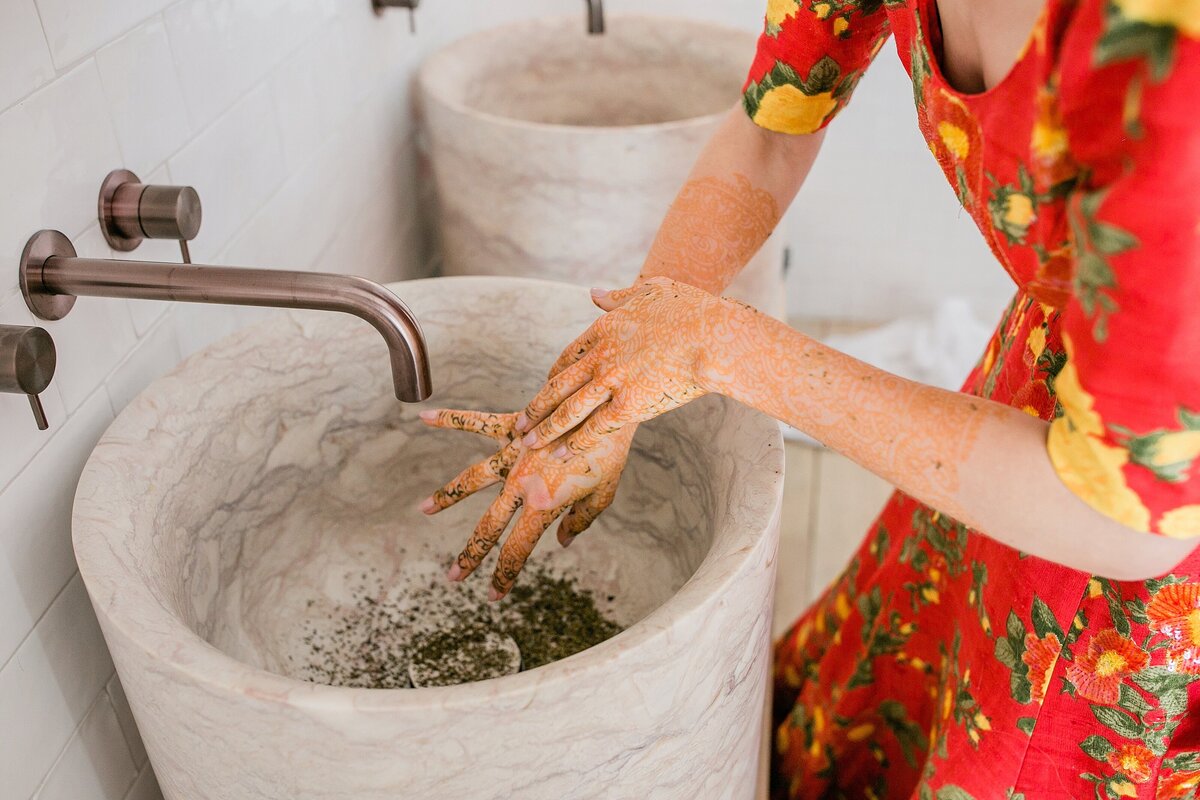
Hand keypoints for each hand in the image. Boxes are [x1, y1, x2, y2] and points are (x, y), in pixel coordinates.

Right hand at [418, 408, 634, 598]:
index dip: (504, 575)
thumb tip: (563, 541)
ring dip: (447, 496)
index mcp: (545, 504)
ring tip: (423, 509)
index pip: (517, 549)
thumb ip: (580, 521)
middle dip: (471, 554)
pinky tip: (426, 417)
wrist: (610, 404)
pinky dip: (453, 420)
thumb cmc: (610, 451)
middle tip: (453, 577)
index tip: (493, 595)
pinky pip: (479, 423)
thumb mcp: (603, 493)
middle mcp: (523, 483)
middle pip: (489, 526)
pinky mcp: (515, 426)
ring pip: (472, 479)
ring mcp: (515, 455)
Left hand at [517, 276, 732, 457]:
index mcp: (604, 329)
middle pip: (559, 386)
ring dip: (546, 430)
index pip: (568, 357)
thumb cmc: (692, 310)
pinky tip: (563, 454)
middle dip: (537, 409)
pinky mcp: (629, 406)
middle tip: (519, 426)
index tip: (545, 389)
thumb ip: (618, 296)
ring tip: (529, 446)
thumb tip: (592, 293)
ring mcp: (612, 382)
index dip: (554, 376)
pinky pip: (595, 428)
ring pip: (568, 410)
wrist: (712, 337)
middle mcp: (601, 356)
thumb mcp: (651, 290)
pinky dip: (576, 443)